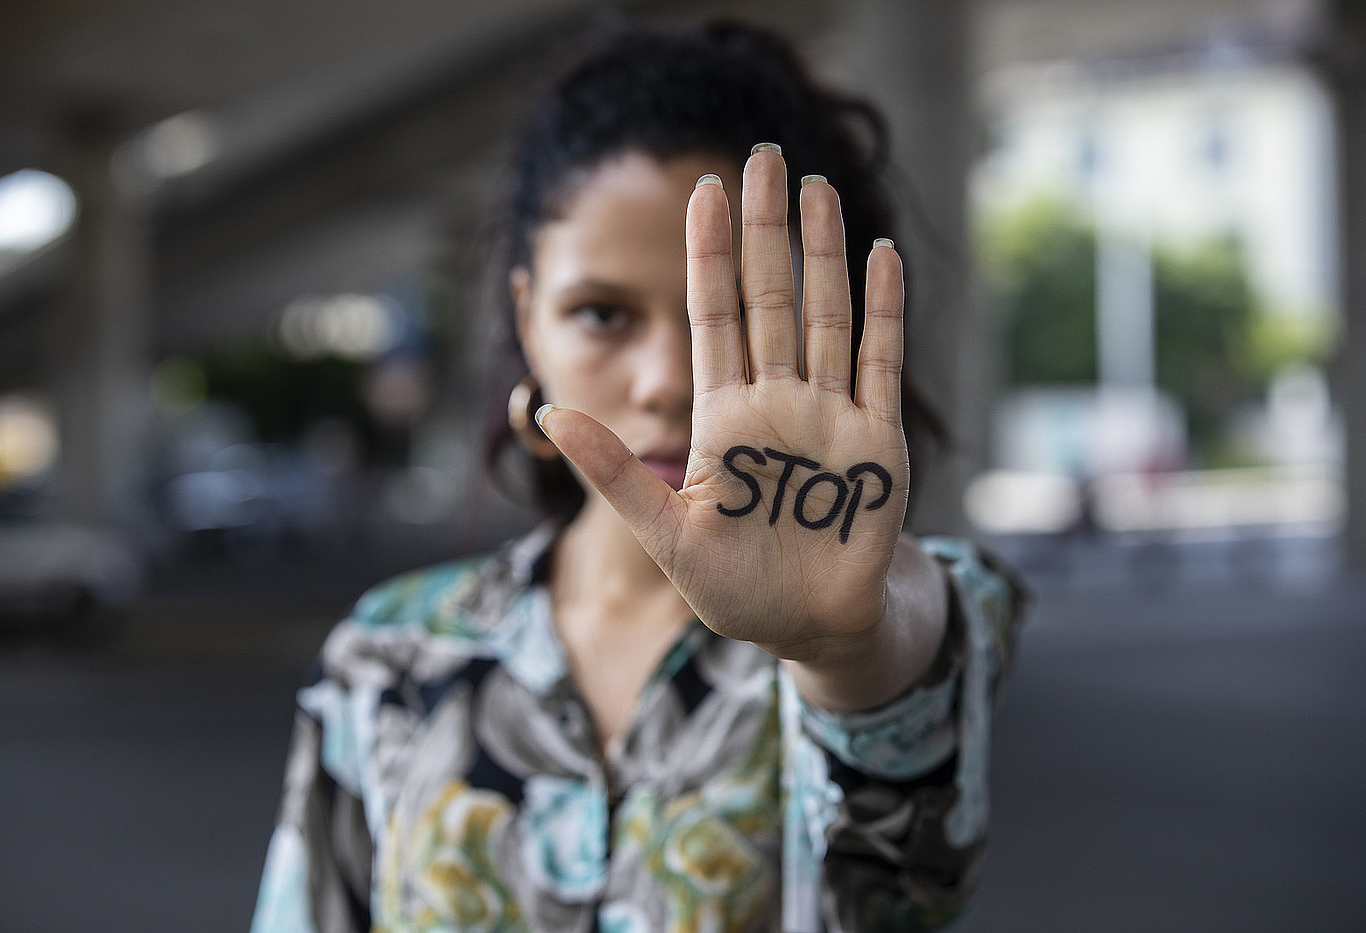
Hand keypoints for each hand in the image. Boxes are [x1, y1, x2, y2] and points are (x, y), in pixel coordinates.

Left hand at [536, 146, 908, 661]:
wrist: (808, 627)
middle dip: (767, 229)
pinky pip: (880, 362)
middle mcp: (775, 401)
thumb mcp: (665, 533)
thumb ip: (614, 474)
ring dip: (823, 252)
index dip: (710, 255)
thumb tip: (548, 414)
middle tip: (765, 157)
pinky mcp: (876, 440)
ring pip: (826, 314)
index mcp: (722, 417)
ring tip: (817, 187)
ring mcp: (828, 414)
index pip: (714, 315)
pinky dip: (884, 311)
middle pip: (771, 297)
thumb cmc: (733, 588)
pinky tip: (881, 256)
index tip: (704, 191)